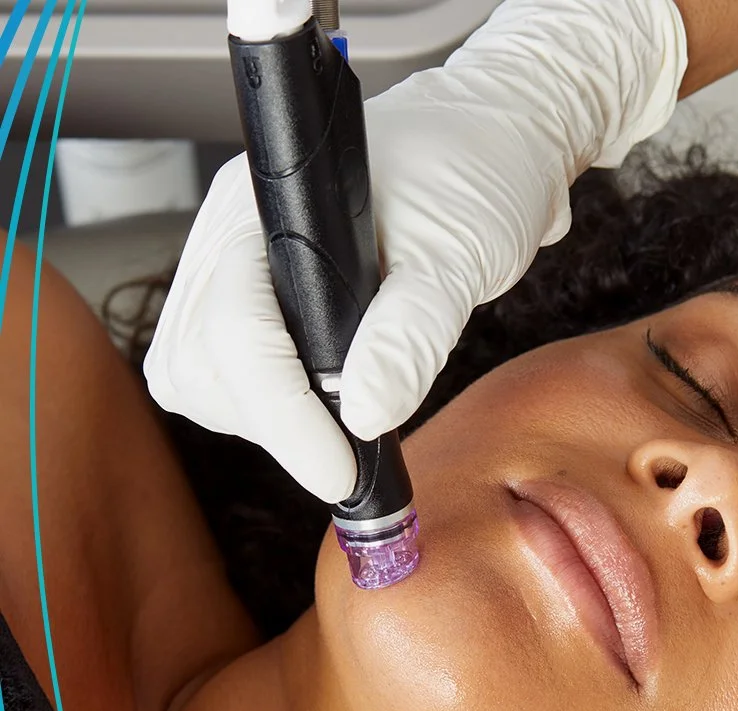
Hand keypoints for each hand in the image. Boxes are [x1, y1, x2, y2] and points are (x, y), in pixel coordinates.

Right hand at [144, 0, 685, 502]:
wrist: (484, 151)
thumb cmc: (475, 178)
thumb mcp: (460, 256)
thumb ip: (410, 334)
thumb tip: (363, 416)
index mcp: (271, 206)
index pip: (240, 332)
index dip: (287, 419)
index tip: (341, 476)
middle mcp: (231, 236)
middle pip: (201, 367)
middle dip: (273, 421)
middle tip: (350, 444)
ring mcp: (231, 267)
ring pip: (197, 380)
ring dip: (266, 420)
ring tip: (341, 411)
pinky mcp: (247, 297)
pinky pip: (218, 377)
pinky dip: (266, 408)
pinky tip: (320, 399)